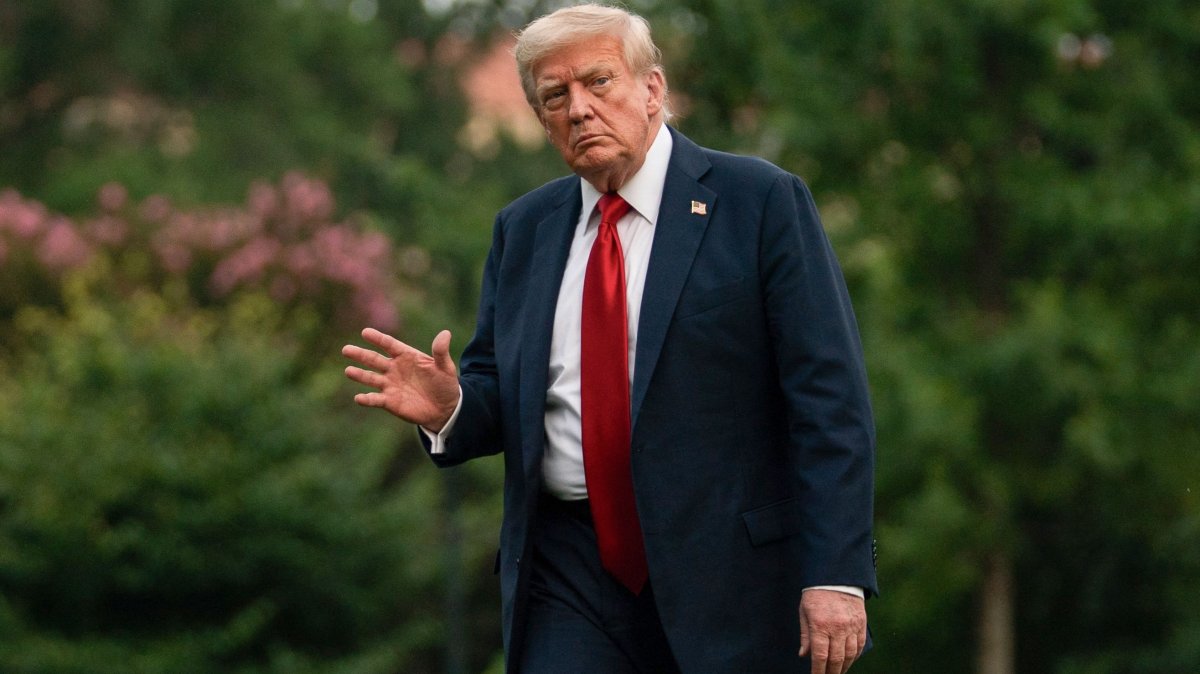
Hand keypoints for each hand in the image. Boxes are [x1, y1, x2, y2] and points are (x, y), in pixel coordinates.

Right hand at [342, 328, 459, 430]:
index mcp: (406, 356)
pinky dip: (367, 399)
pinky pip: (375, 399)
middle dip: (360, 355)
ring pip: (370, 378)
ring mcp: (390, 385)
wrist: (445, 409)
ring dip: (359, 375)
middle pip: (374, 360)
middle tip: (346, 349)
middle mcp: (394, 369)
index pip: (389, 345)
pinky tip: (359, 398)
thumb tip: (445, 333)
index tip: (365, 332)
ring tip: (348, 371)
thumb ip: (441, 352)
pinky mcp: (389, 401)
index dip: (378, 339)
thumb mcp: (445, 368)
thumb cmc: (445, 384)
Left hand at [798, 589, 866, 673]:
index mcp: (820, 625)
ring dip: (844, 667)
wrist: (836, 576)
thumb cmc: (816, 594)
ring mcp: (851, 626)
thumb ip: (805, 635)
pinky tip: (849, 661)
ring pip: (850, 655)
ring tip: (838, 672)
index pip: (820, 656)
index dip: (818, 671)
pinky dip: (855, 656)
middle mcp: (837, 628)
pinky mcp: (861, 623)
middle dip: (831, 672)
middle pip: (836, 659)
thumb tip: (804, 655)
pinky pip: (860, 645)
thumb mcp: (804, 612)